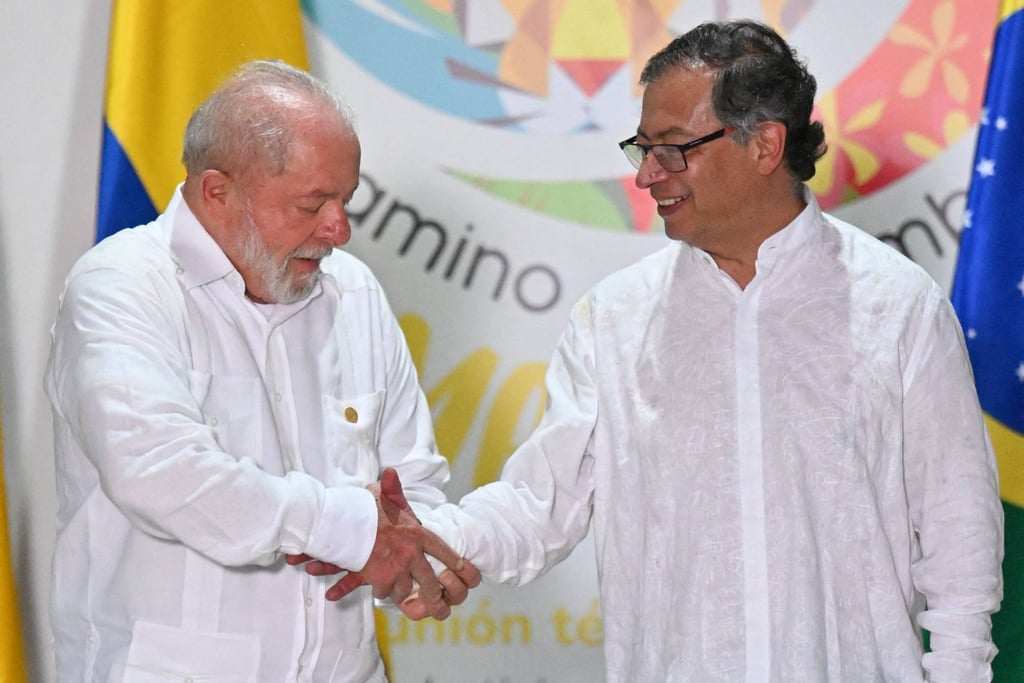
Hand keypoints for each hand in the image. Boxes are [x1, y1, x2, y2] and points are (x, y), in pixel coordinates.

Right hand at [286, 468, 479, 617]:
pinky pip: (387, 593)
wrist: (345, 525)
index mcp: (418, 534)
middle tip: (437, 601)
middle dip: (434, 594)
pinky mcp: (381, 579)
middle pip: (431, 581)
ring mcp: (398, 568)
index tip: (464, 570)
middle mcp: (412, 553)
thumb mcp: (383, 497)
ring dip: (405, 593)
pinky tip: (381, 588)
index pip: (443, 551)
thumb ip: (392, 489)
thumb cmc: (364, 510)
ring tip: (404, 594)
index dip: (455, 562)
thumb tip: (391, 472)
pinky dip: (384, 593)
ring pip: (408, 590)